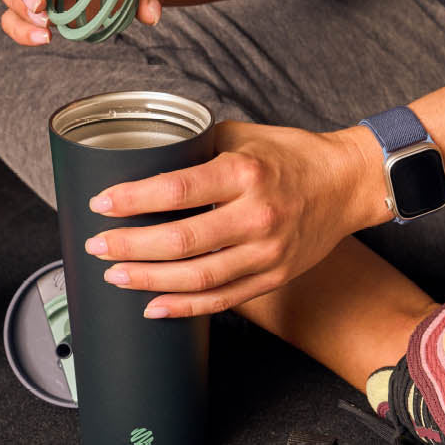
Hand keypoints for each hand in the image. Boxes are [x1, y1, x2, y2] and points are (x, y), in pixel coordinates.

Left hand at [84, 121, 385, 317]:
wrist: (347, 183)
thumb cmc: (292, 155)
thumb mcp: (244, 137)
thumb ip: (198, 148)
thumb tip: (147, 159)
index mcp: (244, 174)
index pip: (177, 190)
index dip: (133, 200)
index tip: (101, 204)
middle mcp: (256, 215)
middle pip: (181, 241)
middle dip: (130, 246)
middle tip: (97, 245)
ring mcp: (267, 251)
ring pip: (199, 277)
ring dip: (150, 280)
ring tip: (115, 275)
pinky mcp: (273, 276)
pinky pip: (223, 299)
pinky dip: (185, 307)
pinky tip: (153, 306)